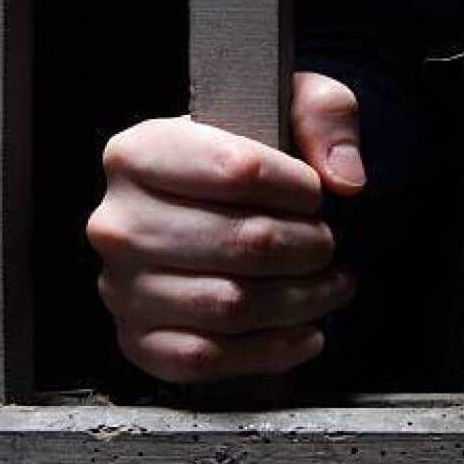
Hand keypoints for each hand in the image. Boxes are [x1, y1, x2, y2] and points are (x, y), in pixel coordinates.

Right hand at [86, 72, 365, 382]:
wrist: (229, 208)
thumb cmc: (258, 154)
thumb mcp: (294, 105)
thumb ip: (326, 116)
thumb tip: (345, 179)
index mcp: (139, 152)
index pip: (238, 170)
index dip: (299, 187)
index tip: (318, 194)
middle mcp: (118, 222)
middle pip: (243, 243)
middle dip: (309, 246)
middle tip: (329, 243)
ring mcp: (122, 287)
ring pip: (233, 305)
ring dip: (304, 299)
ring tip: (333, 283)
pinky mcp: (140, 341)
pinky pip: (210, 359)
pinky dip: (272, 351)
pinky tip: (308, 331)